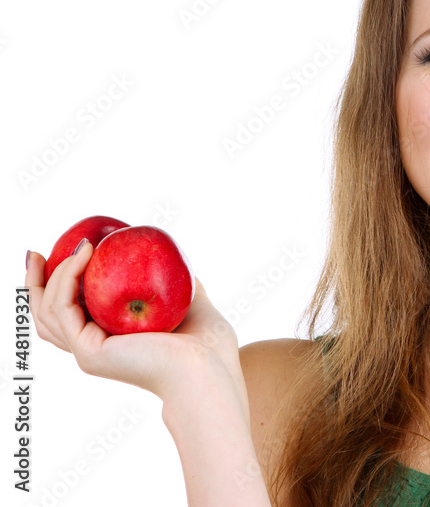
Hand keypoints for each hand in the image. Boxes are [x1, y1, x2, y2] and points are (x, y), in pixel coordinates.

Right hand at [25, 240, 247, 414]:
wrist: (210, 366)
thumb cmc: (209, 343)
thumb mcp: (191, 300)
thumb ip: (177, 281)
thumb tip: (172, 257)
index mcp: (111, 341)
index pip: (70, 315)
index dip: (57, 286)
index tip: (61, 253)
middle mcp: (94, 348)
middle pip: (46, 315)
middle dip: (35, 282)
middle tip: (36, 253)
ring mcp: (88, 352)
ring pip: (47, 312)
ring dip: (54, 274)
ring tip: (81, 246)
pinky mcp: (89, 352)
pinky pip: (62, 310)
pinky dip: (67, 278)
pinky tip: (86, 254)